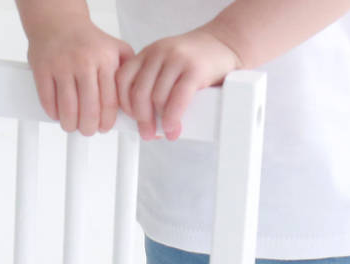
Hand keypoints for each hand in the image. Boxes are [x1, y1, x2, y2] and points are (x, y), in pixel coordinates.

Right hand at [26, 17, 134, 134]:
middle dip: (89, 128)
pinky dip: (53, 114)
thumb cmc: (87, 41)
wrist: (59, 22)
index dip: (106, 122)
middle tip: (88, 129)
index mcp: (105, 59)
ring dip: (70, 125)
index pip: (109, 103)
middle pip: (89, 110)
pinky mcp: (43, 69)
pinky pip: (48, 102)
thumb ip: (127, 71)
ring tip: (72, 125)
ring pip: (68, 110)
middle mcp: (84, 62)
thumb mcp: (115, 49)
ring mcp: (62, 65)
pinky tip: (58, 114)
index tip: (103, 128)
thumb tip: (133, 100)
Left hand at [115, 28, 241, 140]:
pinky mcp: (195, 68)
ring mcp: (177, 58)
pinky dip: (172, 118)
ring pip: (157, 98)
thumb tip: (141, 121)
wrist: (226, 43)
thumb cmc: (196, 62)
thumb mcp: (166, 67)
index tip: (132, 120)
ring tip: (167, 132)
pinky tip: (173, 127)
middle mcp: (159, 52)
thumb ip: (152, 84)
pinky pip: (176, 99)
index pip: (122, 80)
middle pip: (139, 93)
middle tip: (147, 133)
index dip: (124, 105)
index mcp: (148, 53)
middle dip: (141, 120)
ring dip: (160, 122)